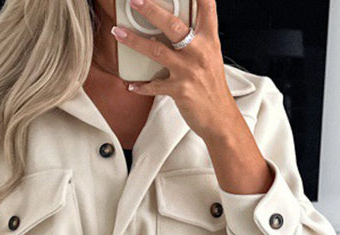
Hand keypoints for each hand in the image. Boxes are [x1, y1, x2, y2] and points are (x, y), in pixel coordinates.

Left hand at [111, 0, 238, 139]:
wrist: (220, 118)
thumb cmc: (212, 87)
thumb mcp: (211, 56)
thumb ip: (196, 38)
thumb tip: (174, 25)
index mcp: (209, 40)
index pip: (206, 7)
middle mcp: (199, 52)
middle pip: (173, 25)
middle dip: (152, 10)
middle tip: (135, 1)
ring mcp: (188, 71)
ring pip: (157, 50)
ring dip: (134, 41)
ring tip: (119, 32)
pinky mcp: (179, 90)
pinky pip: (154, 85)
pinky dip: (141, 86)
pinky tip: (132, 84)